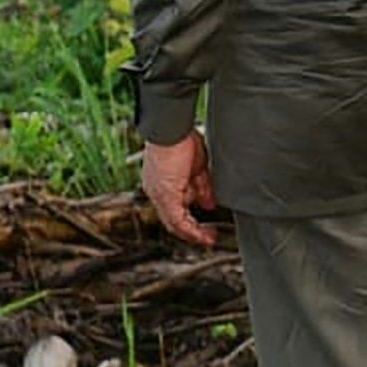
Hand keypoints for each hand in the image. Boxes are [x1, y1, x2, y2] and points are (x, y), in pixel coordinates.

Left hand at [142, 131, 221, 248]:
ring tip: (209, 238)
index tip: (207, 220)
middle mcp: (157, 191)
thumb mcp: (197, 165)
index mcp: (163, 181)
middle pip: (174, 218)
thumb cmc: (182, 137)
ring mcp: (158, 195)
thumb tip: (209, 203)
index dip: (192, 216)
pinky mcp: (165, 197)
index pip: (176, 205)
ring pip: (175, 223)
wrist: (171, 127)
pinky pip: (178, 222)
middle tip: (209, 236)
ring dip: (194, 233)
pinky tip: (204, 235)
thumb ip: (202, 185)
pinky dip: (192, 231)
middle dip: (193, 229)